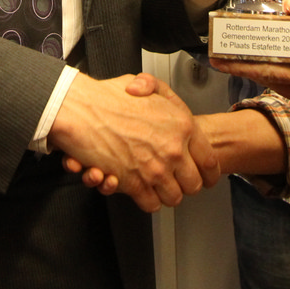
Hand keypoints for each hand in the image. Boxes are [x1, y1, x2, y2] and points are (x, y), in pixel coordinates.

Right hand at [49, 72, 219, 211]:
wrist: (80, 110)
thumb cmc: (106, 96)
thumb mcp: (145, 84)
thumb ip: (162, 93)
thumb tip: (166, 103)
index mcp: (182, 125)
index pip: (210, 161)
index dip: (208, 174)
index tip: (206, 177)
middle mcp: (173, 150)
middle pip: (193, 185)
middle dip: (185, 185)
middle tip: (176, 180)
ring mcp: (154, 169)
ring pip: (173, 198)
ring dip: (165, 193)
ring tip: (157, 185)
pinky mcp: (134, 183)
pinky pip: (151, 204)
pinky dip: (146, 200)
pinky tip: (141, 189)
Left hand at [212, 0, 289, 114]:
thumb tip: (289, 5)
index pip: (270, 71)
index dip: (242, 65)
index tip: (220, 59)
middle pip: (267, 80)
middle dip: (242, 68)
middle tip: (219, 56)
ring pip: (276, 86)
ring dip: (256, 72)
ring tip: (234, 58)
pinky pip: (288, 90)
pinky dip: (274, 77)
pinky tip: (262, 65)